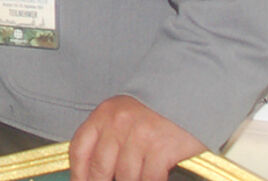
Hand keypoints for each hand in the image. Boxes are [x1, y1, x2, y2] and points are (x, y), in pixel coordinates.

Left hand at [69, 95, 206, 180]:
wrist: (189, 94)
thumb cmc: (155, 110)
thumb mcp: (123, 116)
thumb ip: (107, 138)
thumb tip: (95, 172)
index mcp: (104, 115)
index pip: (80, 150)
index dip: (78, 175)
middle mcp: (118, 124)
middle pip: (99, 168)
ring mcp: (140, 136)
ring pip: (125, 178)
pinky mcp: (162, 148)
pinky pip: (149, 180)